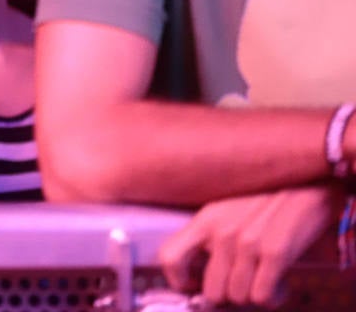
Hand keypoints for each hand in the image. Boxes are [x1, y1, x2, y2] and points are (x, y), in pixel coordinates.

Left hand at [160, 185, 341, 307]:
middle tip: (241, 284)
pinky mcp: (275, 253)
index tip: (192, 286)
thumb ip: (212, 234)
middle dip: (227, 295)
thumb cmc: (269, 195)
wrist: (307, 179)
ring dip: (252, 295)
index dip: (179, 281)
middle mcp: (222, 232)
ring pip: (238, 298)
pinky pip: (262, 297)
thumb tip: (201, 268)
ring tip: (263, 279)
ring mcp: (247, 243)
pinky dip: (272, 297)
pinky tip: (278, 282)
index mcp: (206, 219)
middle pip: (212, 291)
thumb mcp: (228, 208)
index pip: (170, 257)